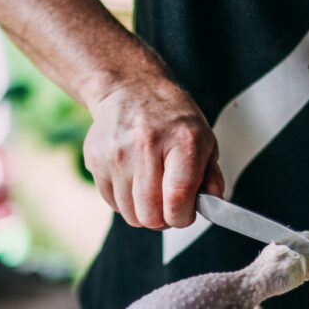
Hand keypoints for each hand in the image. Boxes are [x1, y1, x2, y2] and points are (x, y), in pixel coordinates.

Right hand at [83, 79, 223, 228]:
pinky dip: (125, 201)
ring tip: (151, 191)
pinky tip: (133, 181)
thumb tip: (213, 204)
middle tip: (169, 206)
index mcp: (182, 141)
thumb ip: (211, 176)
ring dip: (143, 212)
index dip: (183, 217)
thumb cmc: (172, 118)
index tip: (185, 214)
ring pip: (130, 214)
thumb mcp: (204, 139)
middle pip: (150, 214)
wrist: (131, 89)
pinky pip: (111, 202)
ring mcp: (116, 154)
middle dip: (163, 220)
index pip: (178, 198)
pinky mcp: (95, 159)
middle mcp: (146, 146)